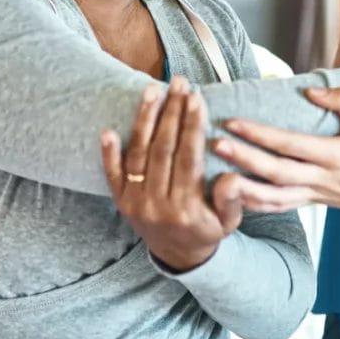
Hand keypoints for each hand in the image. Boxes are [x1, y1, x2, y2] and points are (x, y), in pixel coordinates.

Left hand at [100, 76, 242, 270]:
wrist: (178, 256)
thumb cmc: (207, 230)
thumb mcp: (228, 222)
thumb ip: (231, 200)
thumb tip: (231, 176)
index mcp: (185, 208)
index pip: (188, 157)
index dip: (192, 126)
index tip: (196, 97)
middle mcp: (156, 204)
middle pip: (162, 149)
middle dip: (171, 112)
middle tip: (178, 82)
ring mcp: (134, 202)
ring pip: (138, 154)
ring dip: (144, 119)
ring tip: (152, 89)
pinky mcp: (120, 201)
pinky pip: (112, 174)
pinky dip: (109, 153)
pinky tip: (109, 129)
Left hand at [212, 87, 339, 218]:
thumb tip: (311, 90)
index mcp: (335, 157)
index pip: (291, 145)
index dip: (260, 135)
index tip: (233, 122)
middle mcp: (322, 179)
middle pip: (275, 172)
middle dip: (242, 159)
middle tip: (214, 144)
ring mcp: (314, 195)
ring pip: (272, 197)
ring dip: (241, 186)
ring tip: (214, 173)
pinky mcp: (310, 204)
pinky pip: (278, 207)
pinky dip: (253, 203)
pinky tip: (232, 194)